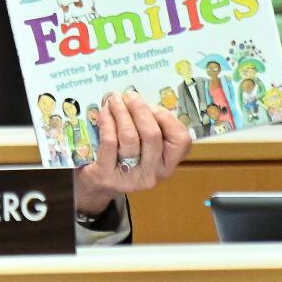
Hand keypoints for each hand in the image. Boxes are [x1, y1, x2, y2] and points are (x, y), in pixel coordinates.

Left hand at [74, 91, 191, 215]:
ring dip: (121, 112)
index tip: (152, 105)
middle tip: (130, 95)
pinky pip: (110, 142)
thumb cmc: (124, 159)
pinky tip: (104, 112)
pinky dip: (107, 122)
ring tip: (114, 100)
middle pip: (152, 135)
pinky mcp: (107, 175)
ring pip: (130, 137)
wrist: (99, 186)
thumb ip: (150, 127)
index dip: (167, 118)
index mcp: (167, 165)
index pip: (181, 140)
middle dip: (140, 109)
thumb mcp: (144, 147)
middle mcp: (153, 174)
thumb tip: (140, 101)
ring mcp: (130, 178)